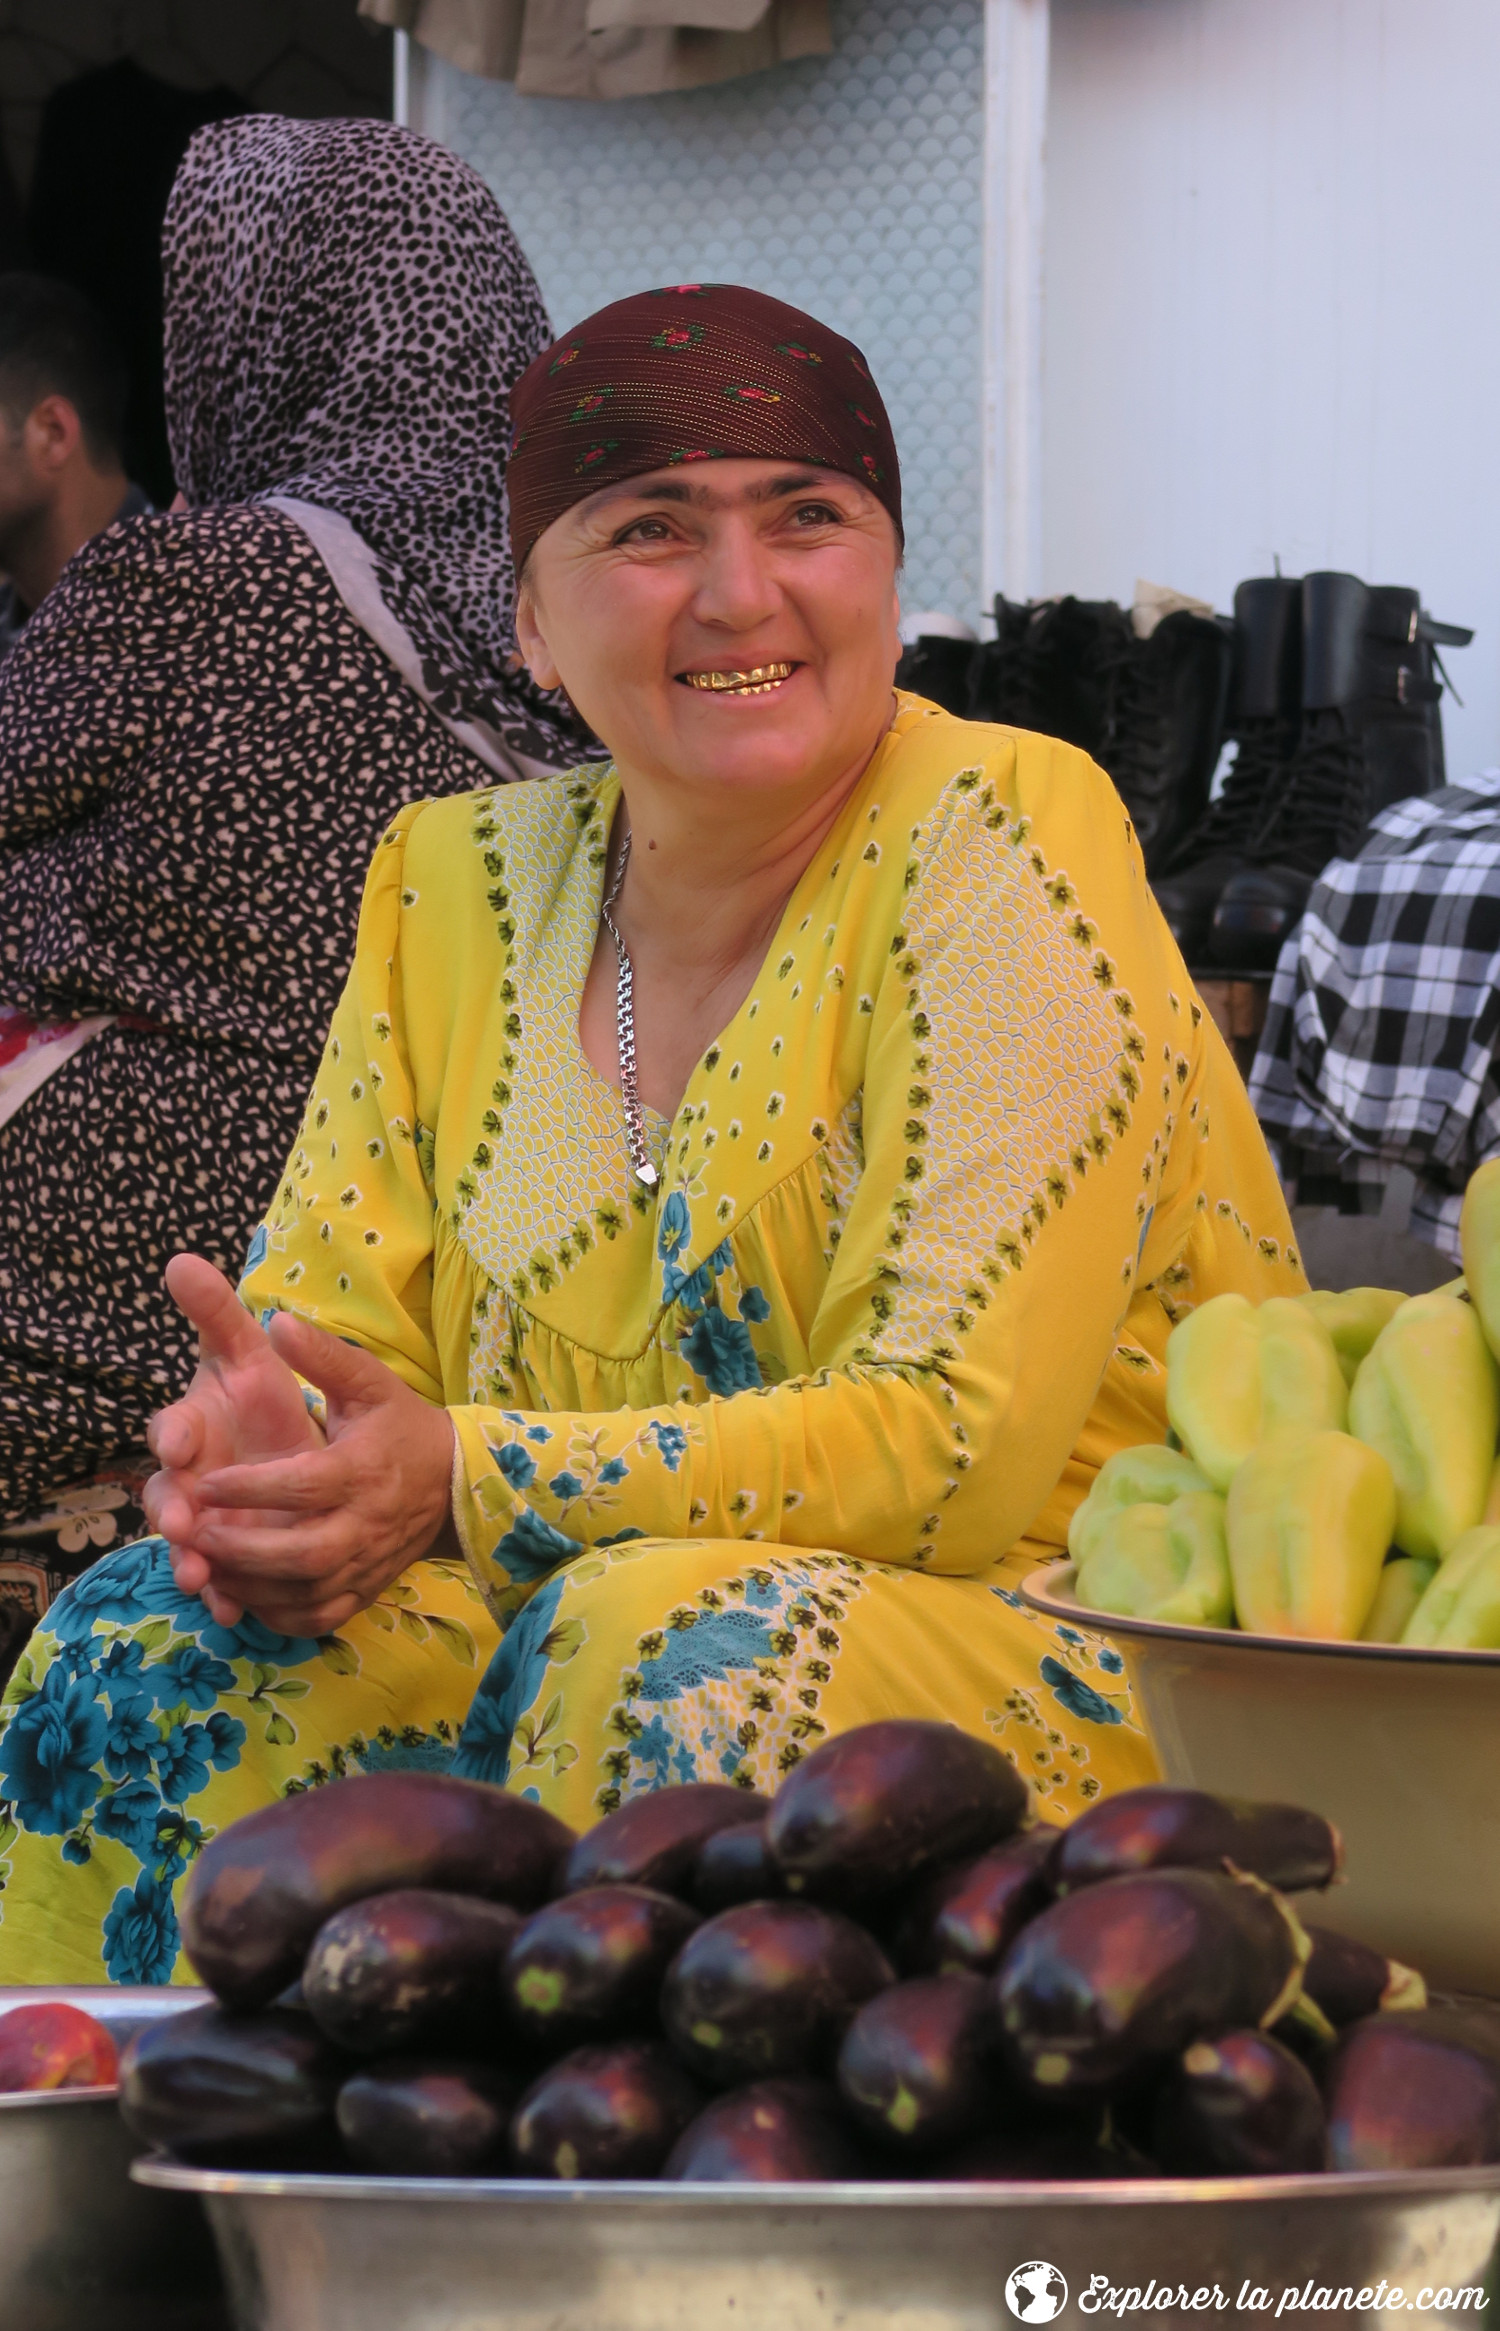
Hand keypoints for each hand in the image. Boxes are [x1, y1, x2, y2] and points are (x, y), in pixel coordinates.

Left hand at [145, 1255, 456, 1636]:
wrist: (455, 1483)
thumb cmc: (402, 1424)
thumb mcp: (369, 1381)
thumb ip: (322, 1354)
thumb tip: (275, 1320)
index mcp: (362, 1470)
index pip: (302, 1486)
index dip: (250, 1488)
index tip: (205, 1481)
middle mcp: (366, 1524)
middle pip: (302, 1554)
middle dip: (242, 1549)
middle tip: (196, 1532)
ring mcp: (366, 1563)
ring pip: (304, 1592)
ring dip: (250, 1585)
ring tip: (207, 1564)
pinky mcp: (365, 1590)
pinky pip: (318, 1617)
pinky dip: (277, 1615)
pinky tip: (244, 1595)